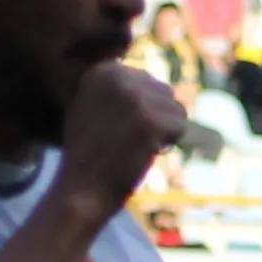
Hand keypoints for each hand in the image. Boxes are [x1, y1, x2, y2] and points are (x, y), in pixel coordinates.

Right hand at [52, 60, 186, 214]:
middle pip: (164, 92)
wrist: (81, 190)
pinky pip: (180, 126)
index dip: (141, 111)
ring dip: (163, 131)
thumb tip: (153, 82)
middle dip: (155, 118)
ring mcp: (135, 98)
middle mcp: (118, 76)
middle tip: (130, 140)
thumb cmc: (88, 156)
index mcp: (103, 70)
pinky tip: (146, 152)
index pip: (147, 81)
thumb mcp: (91, 108)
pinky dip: (169, 143)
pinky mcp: (150, 120)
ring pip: (176, 108)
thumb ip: (117, 89)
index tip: (119, 128)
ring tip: (136, 146)